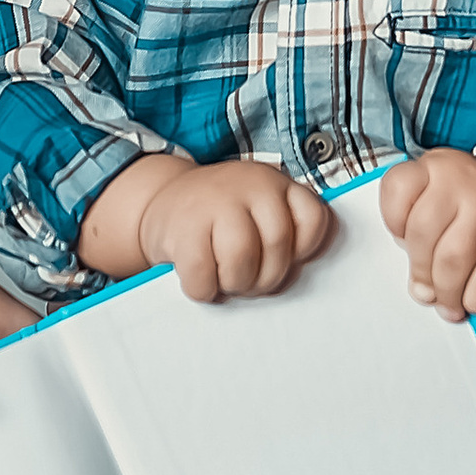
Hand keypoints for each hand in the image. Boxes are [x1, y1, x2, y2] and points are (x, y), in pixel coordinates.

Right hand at [106, 155, 331, 301]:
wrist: (162, 199)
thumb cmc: (221, 216)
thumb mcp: (258, 208)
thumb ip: (283, 231)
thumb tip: (300, 278)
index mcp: (276, 184)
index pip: (313, 220)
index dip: (303, 252)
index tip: (283, 259)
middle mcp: (250, 186)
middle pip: (278, 247)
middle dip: (266, 278)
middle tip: (249, 279)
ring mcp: (214, 203)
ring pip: (241, 261)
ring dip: (234, 284)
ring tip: (224, 278)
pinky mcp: (182, 229)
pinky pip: (203, 276)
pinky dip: (203, 289)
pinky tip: (200, 277)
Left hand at [379, 151, 475, 317]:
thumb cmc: (461, 203)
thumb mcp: (429, 196)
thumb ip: (412, 233)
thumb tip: (421, 288)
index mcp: (433, 168)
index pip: (398, 187)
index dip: (392, 220)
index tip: (400, 236)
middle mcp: (462, 183)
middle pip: (423, 232)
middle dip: (418, 270)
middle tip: (423, 289)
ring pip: (453, 261)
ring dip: (445, 292)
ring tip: (445, 301)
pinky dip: (473, 300)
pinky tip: (469, 297)